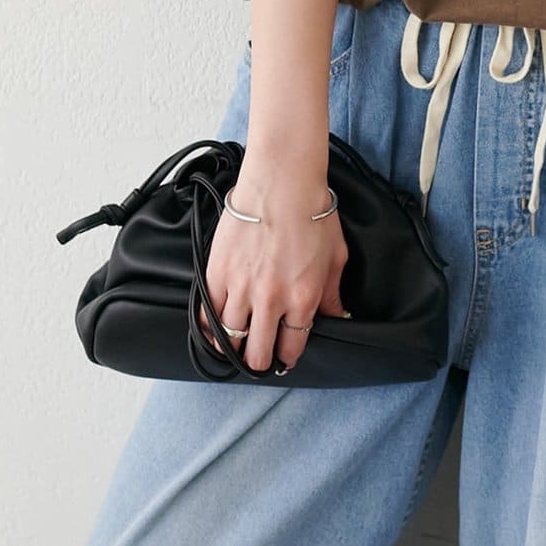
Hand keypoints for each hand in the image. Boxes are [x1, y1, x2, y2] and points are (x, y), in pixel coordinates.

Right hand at [195, 150, 353, 373]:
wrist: (282, 183)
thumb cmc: (312, 214)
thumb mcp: (336, 257)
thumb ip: (333, 293)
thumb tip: (338, 315)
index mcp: (303, 299)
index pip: (291, 346)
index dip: (287, 357)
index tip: (283, 359)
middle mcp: (270, 300)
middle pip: (257, 351)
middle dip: (258, 362)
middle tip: (257, 361)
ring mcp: (240, 289)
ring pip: (230, 338)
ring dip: (233, 348)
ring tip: (236, 350)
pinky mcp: (217, 274)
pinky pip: (207, 315)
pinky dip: (209, 329)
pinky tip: (215, 332)